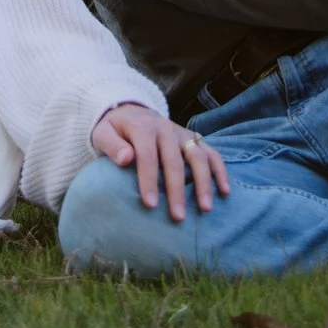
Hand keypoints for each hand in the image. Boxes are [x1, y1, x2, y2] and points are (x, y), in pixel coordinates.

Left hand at [92, 103, 229, 221]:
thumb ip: (112, 146)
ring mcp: (183, 134)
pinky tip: (225, 191)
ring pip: (198, 157)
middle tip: (178, 217)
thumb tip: (126, 159)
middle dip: (177, 190)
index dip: (149, 180)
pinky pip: (212, 153)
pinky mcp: (194, 139)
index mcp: (143, 128)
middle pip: (175, 160)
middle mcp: (166, 129)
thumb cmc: (114, 130)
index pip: (147, 155)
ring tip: (205, 208)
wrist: (130, 111)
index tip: (150, 204)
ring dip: (204, 182)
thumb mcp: (102, 133)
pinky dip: (220, 171)